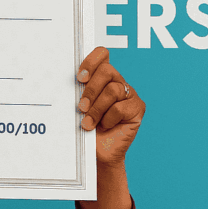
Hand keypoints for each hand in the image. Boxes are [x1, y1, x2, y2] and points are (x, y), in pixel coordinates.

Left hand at [76, 47, 145, 166]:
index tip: (79, 78)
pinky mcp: (137, 108)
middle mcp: (118, 82)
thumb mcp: (79, 107)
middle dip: (91, 89)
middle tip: (81, 107)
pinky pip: (120, 107)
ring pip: (112, 90)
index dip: (91, 62)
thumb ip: (78, 92)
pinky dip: (108, 119)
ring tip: (88, 123)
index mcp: (102, 78)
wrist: (97, 153)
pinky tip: (105, 126)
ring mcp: (129, 95)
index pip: (102, 55)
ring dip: (96, 109)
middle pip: (107, 71)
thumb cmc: (85, 128)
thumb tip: (70, 82)